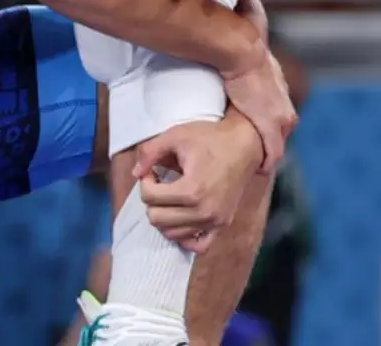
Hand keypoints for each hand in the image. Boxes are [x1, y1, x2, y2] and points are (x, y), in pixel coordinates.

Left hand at [133, 116, 264, 251]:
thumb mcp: (176, 135)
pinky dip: (184, 236)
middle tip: (160, 183)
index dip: (145, 181)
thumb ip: (150, 152)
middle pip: (157, 219)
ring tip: (170, 197)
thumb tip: (135, 173)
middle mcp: (203, 211)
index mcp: (191, 190)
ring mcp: (214, 222)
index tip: (153, 170)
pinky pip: (198, 246)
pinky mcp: (222, 225)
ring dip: (164, 216)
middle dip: (152, 200)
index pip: (150, 198)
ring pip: (172, 234)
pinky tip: (181, 217)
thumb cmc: (210, 138)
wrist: (245, 145)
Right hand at [219, 45, 295, 173]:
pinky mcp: (270, 128)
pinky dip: (266, 163)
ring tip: (254, 163)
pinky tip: (259, 170)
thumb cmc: (244, 55)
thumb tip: (242, 75)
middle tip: (254, 154)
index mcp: (282, 98)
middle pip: (282, 136)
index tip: (258, 139)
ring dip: (267, 155)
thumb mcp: (256, 67)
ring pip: (278, 147)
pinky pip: (272, 154)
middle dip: (270, 145)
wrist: (243, 53)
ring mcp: (281, 120)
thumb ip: (255, 77)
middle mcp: (287, 110)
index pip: (281, 122)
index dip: (270, 132)